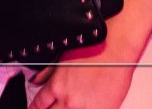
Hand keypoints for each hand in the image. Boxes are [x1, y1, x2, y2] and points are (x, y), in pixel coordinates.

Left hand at [27, 32, 146, 108]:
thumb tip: (36, 81)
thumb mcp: (62, 57)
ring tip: (71, 103)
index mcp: (57, 86)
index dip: (35, 108)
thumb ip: (47, 73)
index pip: (38, 105)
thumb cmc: (93, 49)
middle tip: (52, 106)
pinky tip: (85, 106)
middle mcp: (69, 101)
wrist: (117, 48)